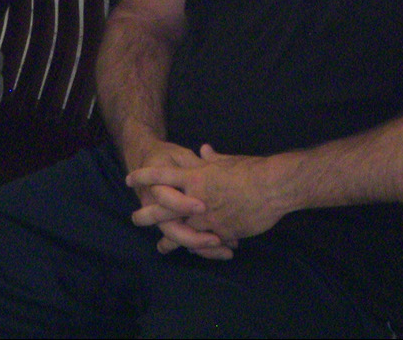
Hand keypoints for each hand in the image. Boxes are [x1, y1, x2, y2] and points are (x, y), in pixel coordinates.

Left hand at [125, 143, 284, 251]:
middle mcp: (196, 198)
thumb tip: (204, 149)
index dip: (145, 176)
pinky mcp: (222, 232)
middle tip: (134, 218)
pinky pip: (206, 243)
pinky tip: (194, 252)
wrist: (272, 187)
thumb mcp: (227, 160)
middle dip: (148, 214)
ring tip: (161, 247)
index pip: (163, 175)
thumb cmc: (251, 169)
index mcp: (195, 176)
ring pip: (182, 232)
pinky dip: (200, 247)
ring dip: (171, 240)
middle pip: (164, 208)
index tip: (130, 178)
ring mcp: (207, 217)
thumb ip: (211, 159)